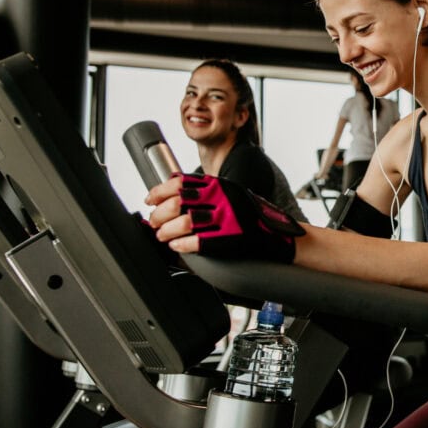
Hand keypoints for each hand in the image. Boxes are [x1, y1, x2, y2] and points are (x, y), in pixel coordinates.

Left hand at [147, 174, 304, 261]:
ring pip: (184, 222)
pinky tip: (176, 245)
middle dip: (158, 214)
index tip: (150, 200)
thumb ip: (204, 190)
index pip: (180, 183)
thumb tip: (170, 194)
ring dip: (166, 231)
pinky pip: (197, 241)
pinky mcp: (229, 238)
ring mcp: (225, 218)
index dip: (159, 191)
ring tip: (162, 235)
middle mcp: (221, 198)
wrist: (276, 232)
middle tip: (154, 222)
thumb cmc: (249, 214)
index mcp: (218, 185)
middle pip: (177, 203)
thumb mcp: (227, 193)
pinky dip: (180, 244)